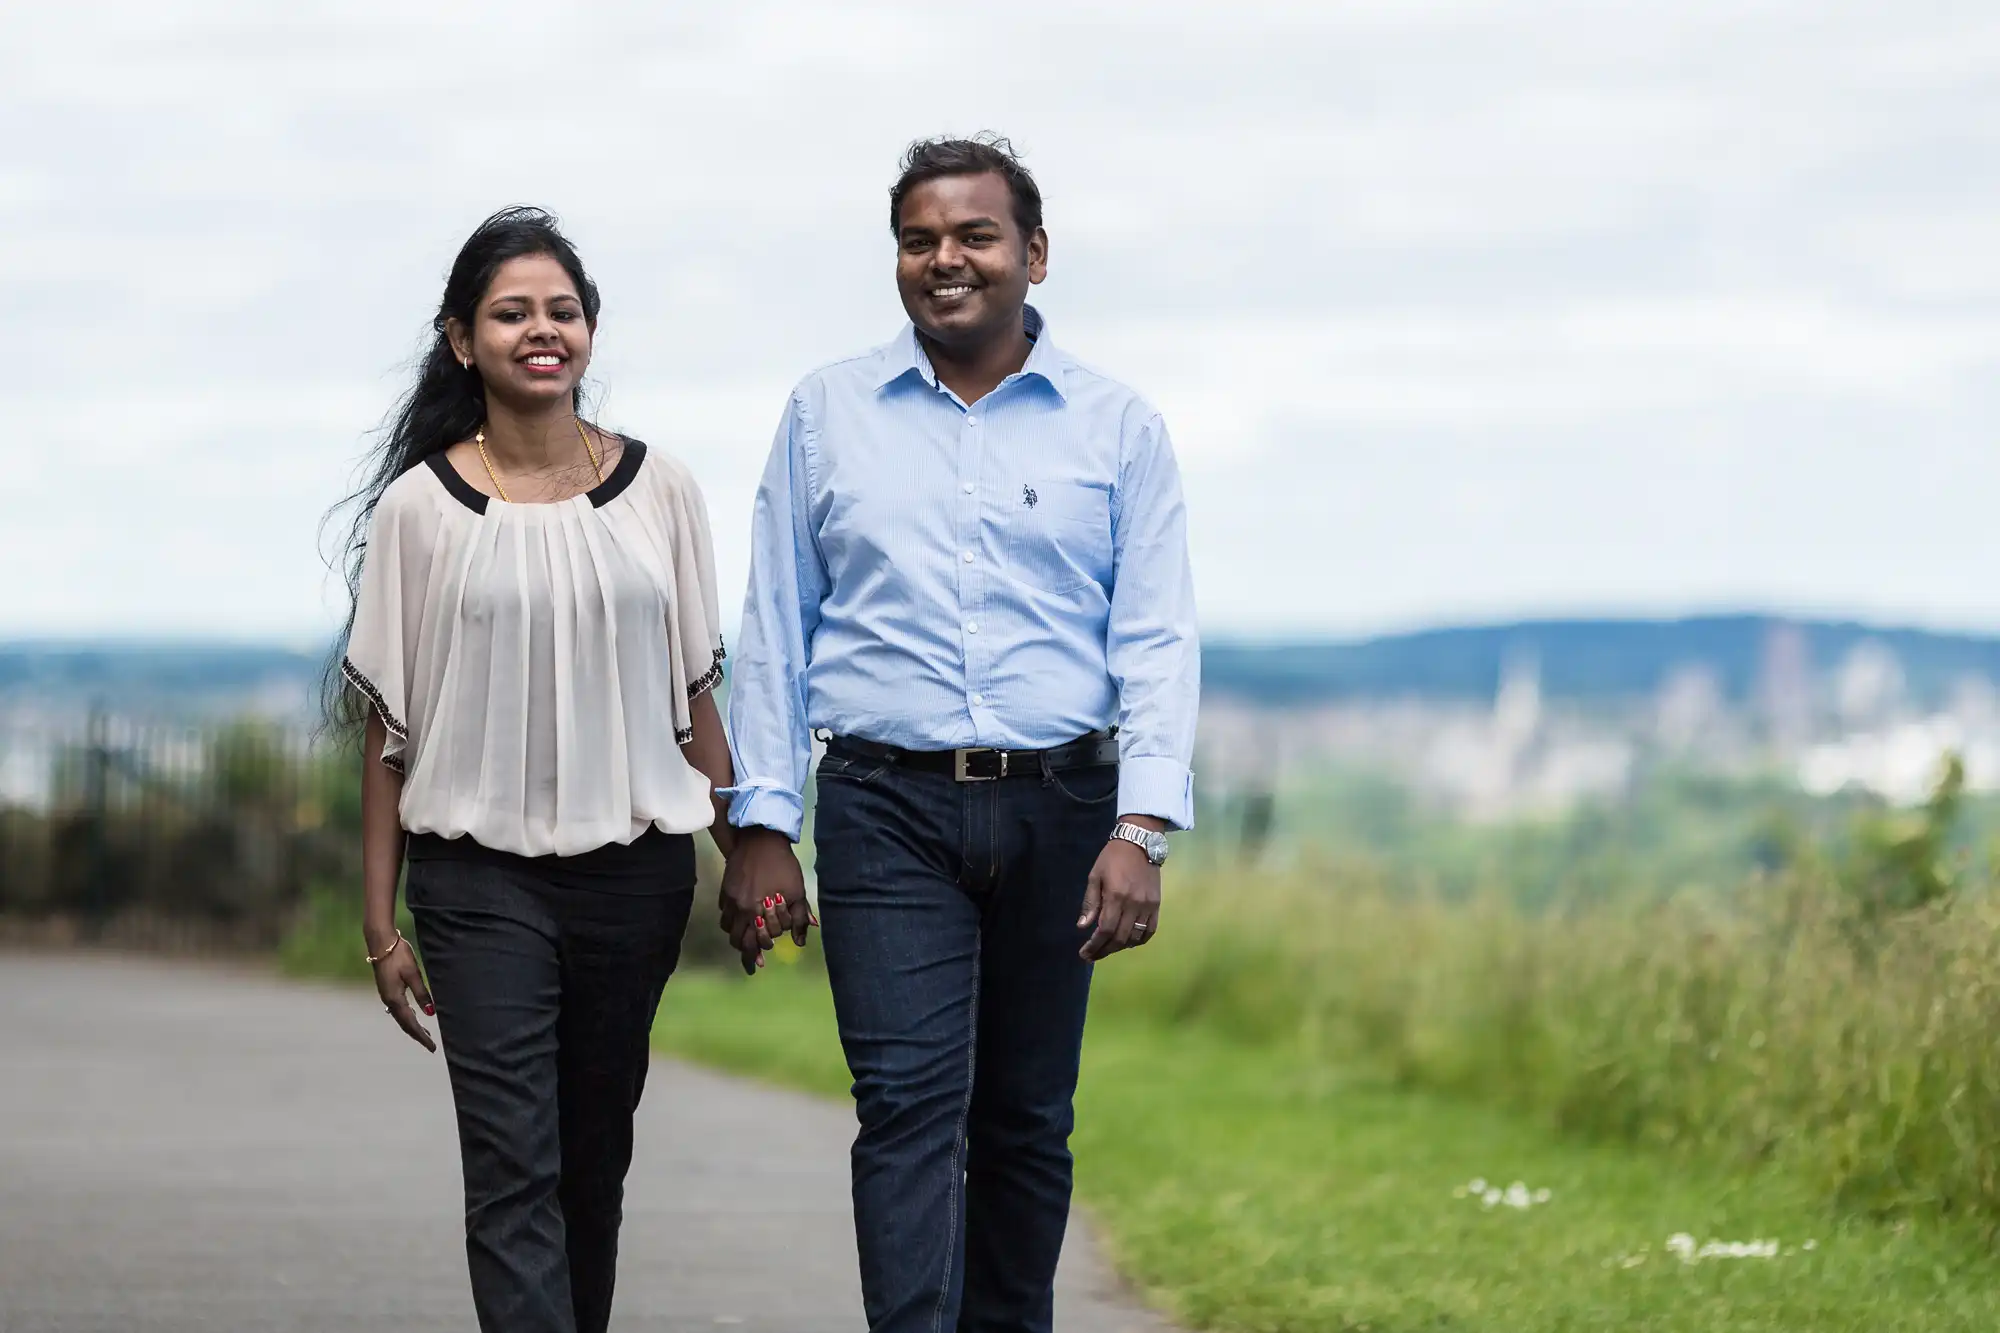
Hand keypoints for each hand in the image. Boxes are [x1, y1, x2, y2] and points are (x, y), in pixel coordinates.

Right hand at [369, 931, 435, 1052]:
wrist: (381, 942)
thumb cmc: (399, 955)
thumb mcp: (414, 974)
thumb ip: (422, 993)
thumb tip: (430, 1013)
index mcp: (395, 999)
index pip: (410, 1023)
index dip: (421, 1036)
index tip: (432, 1047)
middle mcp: (388, 1000)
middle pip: (404, 1023)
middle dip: (417, 1034)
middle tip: (430, 1045)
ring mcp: (386, 995)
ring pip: (400, 1016)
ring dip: (412, 1026)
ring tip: (425, 1033)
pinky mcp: (386, 989)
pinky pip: (398, 1009)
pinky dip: (407, 1016)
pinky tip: (412, 1015)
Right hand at [718, 826, 812, 972]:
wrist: (761, 839)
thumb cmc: (783, 865)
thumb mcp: (797, 892)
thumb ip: (799, 918)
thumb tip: (800, 942)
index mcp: (754, 911)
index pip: (750, 943)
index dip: (754, 956)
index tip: (759, 964)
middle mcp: (738, 907)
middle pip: (736, 940)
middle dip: (745, 951)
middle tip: (754, 958)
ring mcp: (729, 897)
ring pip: (727, 927)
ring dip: (737, 936)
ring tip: (748, 939)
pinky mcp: (725, 888)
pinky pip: (724, 912)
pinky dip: (731, 920)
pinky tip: (742, 919)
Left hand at [1078, 825, 1161, 961]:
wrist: (1140, 842)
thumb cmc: (1112, 858)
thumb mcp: (1095, 876)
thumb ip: (1090, 903)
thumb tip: (1083, 926)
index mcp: (1116, 896)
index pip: (1105, 930)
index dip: (1094, 946)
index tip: (1084, 954)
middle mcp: (1133, 904)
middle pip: (1120, 938)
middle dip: (1104, 950)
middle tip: (1092, 955)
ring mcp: (1148, 906)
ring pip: (1135, 937)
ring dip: (1120, 947)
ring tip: (1107, 948)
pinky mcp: (1157, 905)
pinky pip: (1150, 931)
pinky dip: (1139, 941)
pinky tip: (1128, 942)